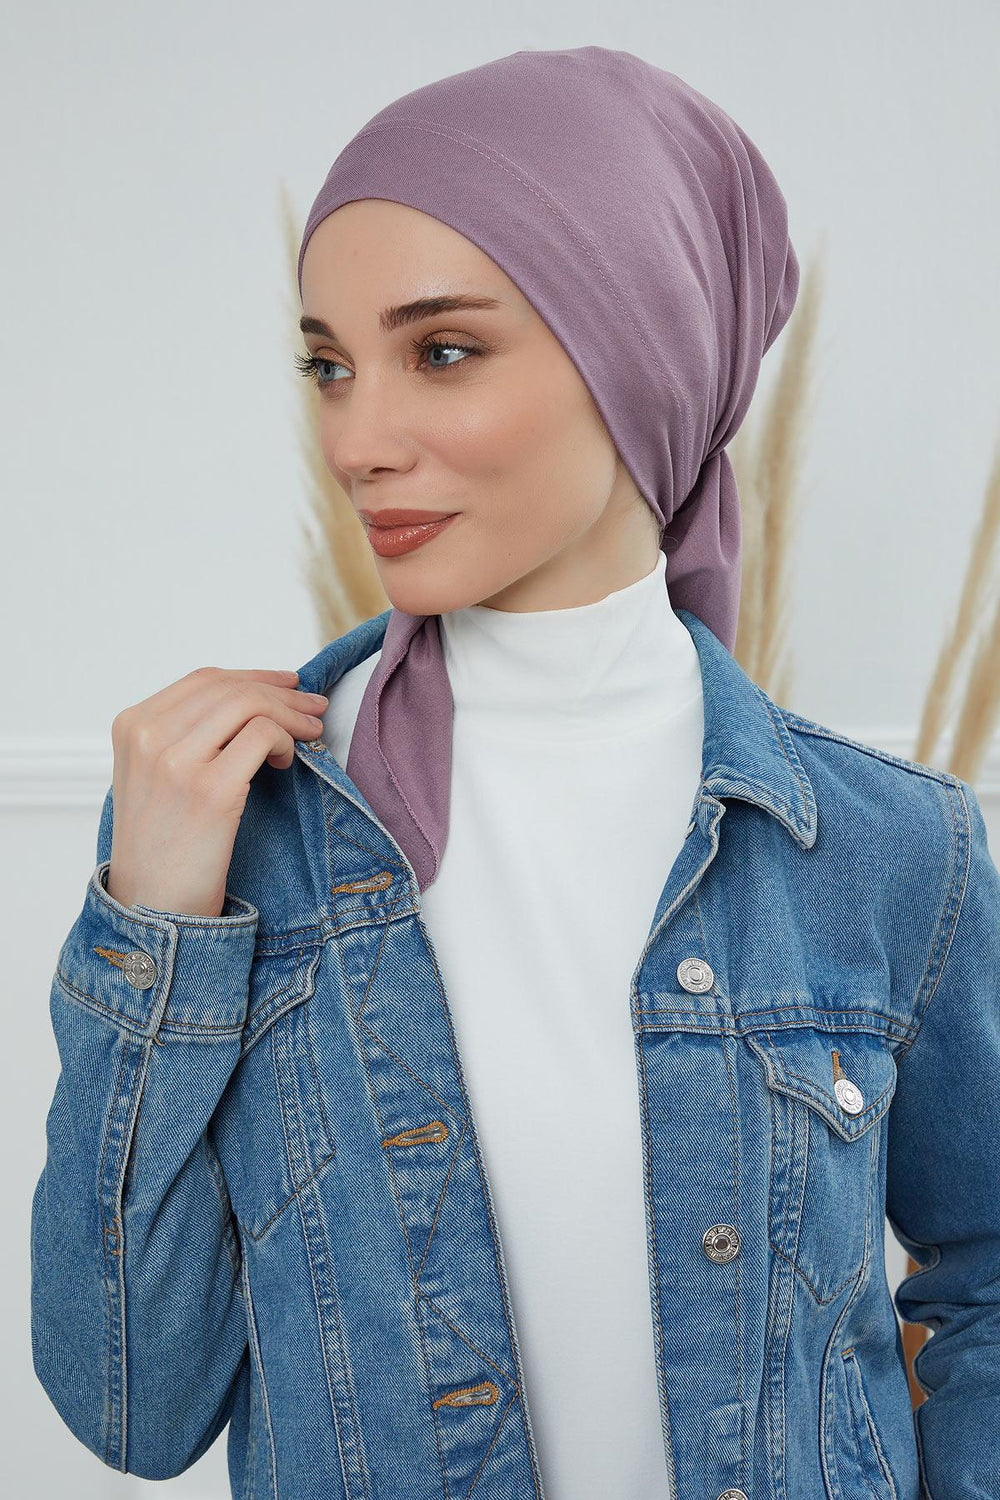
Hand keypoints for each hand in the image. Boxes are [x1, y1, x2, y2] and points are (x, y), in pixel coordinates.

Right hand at [104, 667, 328, 917]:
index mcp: (131, 726)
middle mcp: (148, 736)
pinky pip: (263, 736)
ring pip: (250, 705)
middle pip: (231, 688)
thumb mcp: (153, 774)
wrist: (151, 904)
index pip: (204, 680)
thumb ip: (185, 734)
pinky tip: (287, 760)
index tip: (286, 683)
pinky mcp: (211, 789)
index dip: (254, 676)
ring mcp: (177, 761)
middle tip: (313, 706)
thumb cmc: (162, 844)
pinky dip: (286, 740)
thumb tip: (253, 700)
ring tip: (310, 730)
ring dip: (291, 713)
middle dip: (282, 693)